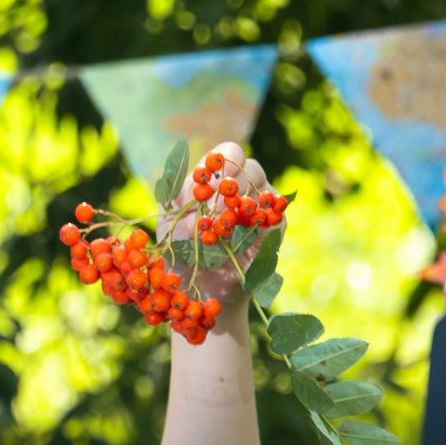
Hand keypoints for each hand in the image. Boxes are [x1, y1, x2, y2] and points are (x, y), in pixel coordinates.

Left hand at [168, 143, 270, 310]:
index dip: (218, 163)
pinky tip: (241, 238)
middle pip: (249, 166)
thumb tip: (195, 216)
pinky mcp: (274, 228)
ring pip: (263, 190)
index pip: (226, 154)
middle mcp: (241, 187)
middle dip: (232, 182)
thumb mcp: (170, 230)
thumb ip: (176, 212)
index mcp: (215, 179)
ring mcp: (260, 206)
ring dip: (243, 205)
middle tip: (216, 203)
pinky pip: (275, 218)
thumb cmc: (181, 253)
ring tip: (224, 226)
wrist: (204, 290)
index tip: (204, 182)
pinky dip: (258, 225)